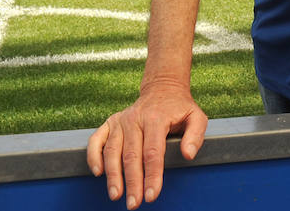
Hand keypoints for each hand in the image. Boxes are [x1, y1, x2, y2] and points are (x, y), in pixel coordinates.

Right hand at [85, 82, 207, 207]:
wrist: (162, 89)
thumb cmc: (180, 108)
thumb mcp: (196, 116)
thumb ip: (195, 135)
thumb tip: (188, 155)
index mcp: (156, 118)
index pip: (153, 152)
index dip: (152, 175)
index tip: (151, 195)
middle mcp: (135, 119)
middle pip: (131, 155)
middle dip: (132, 182)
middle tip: (133, 203)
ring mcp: (120, 121)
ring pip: (112, 151)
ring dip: (113, 175)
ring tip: (116, 195)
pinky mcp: (110, 122)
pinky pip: (96, 140)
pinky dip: (93, 156)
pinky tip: (97, 173)